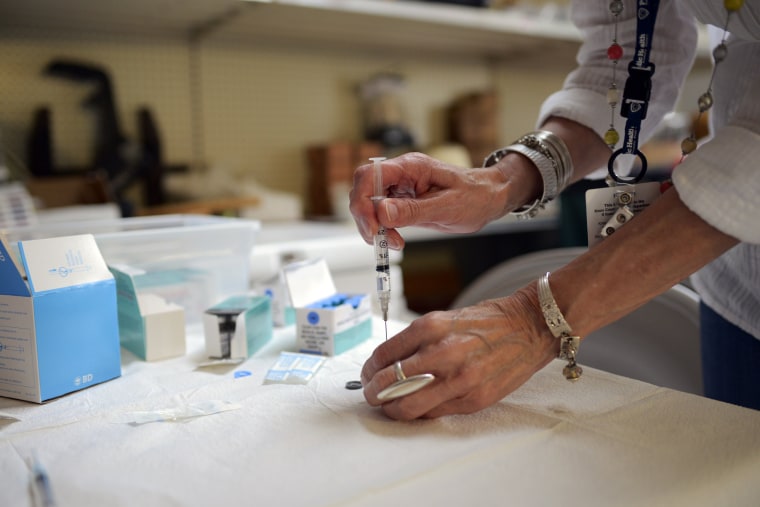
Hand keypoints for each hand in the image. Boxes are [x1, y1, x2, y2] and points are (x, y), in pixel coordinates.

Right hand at [349, 152, 536, 249]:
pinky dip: (382, 229)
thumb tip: (382, 212)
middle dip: (365, 216)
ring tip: (392, 242)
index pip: (370, 176)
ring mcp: (401, 188)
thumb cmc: (476, 196)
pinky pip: (381, 214)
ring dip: (373, 226)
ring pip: (369, 203)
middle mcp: (402, 174)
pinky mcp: (403, 202)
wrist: (490, 198)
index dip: (363, 201)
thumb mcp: (447, 207)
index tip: (373, 227)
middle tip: (378, 239)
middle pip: (364, 189)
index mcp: (411, 167)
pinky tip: (394, 240)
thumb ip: (414, 210)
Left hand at [361, 286, 557, 419]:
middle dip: (373, 393)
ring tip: (389, 405)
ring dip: (392, 408)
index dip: (368, 369)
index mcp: (431, 327)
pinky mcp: (473, 399)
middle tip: (371, 394)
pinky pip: (434, 413)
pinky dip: (420, 412)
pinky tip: (419, 406)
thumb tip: (388, 363)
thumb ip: (417, 341)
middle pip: (389, 384)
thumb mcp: (445, 319)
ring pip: (407, 406)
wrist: (530, 326)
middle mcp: (442, 352)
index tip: (367, 374)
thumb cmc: (488, 322)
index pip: (383, 355)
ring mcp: (458, 379)